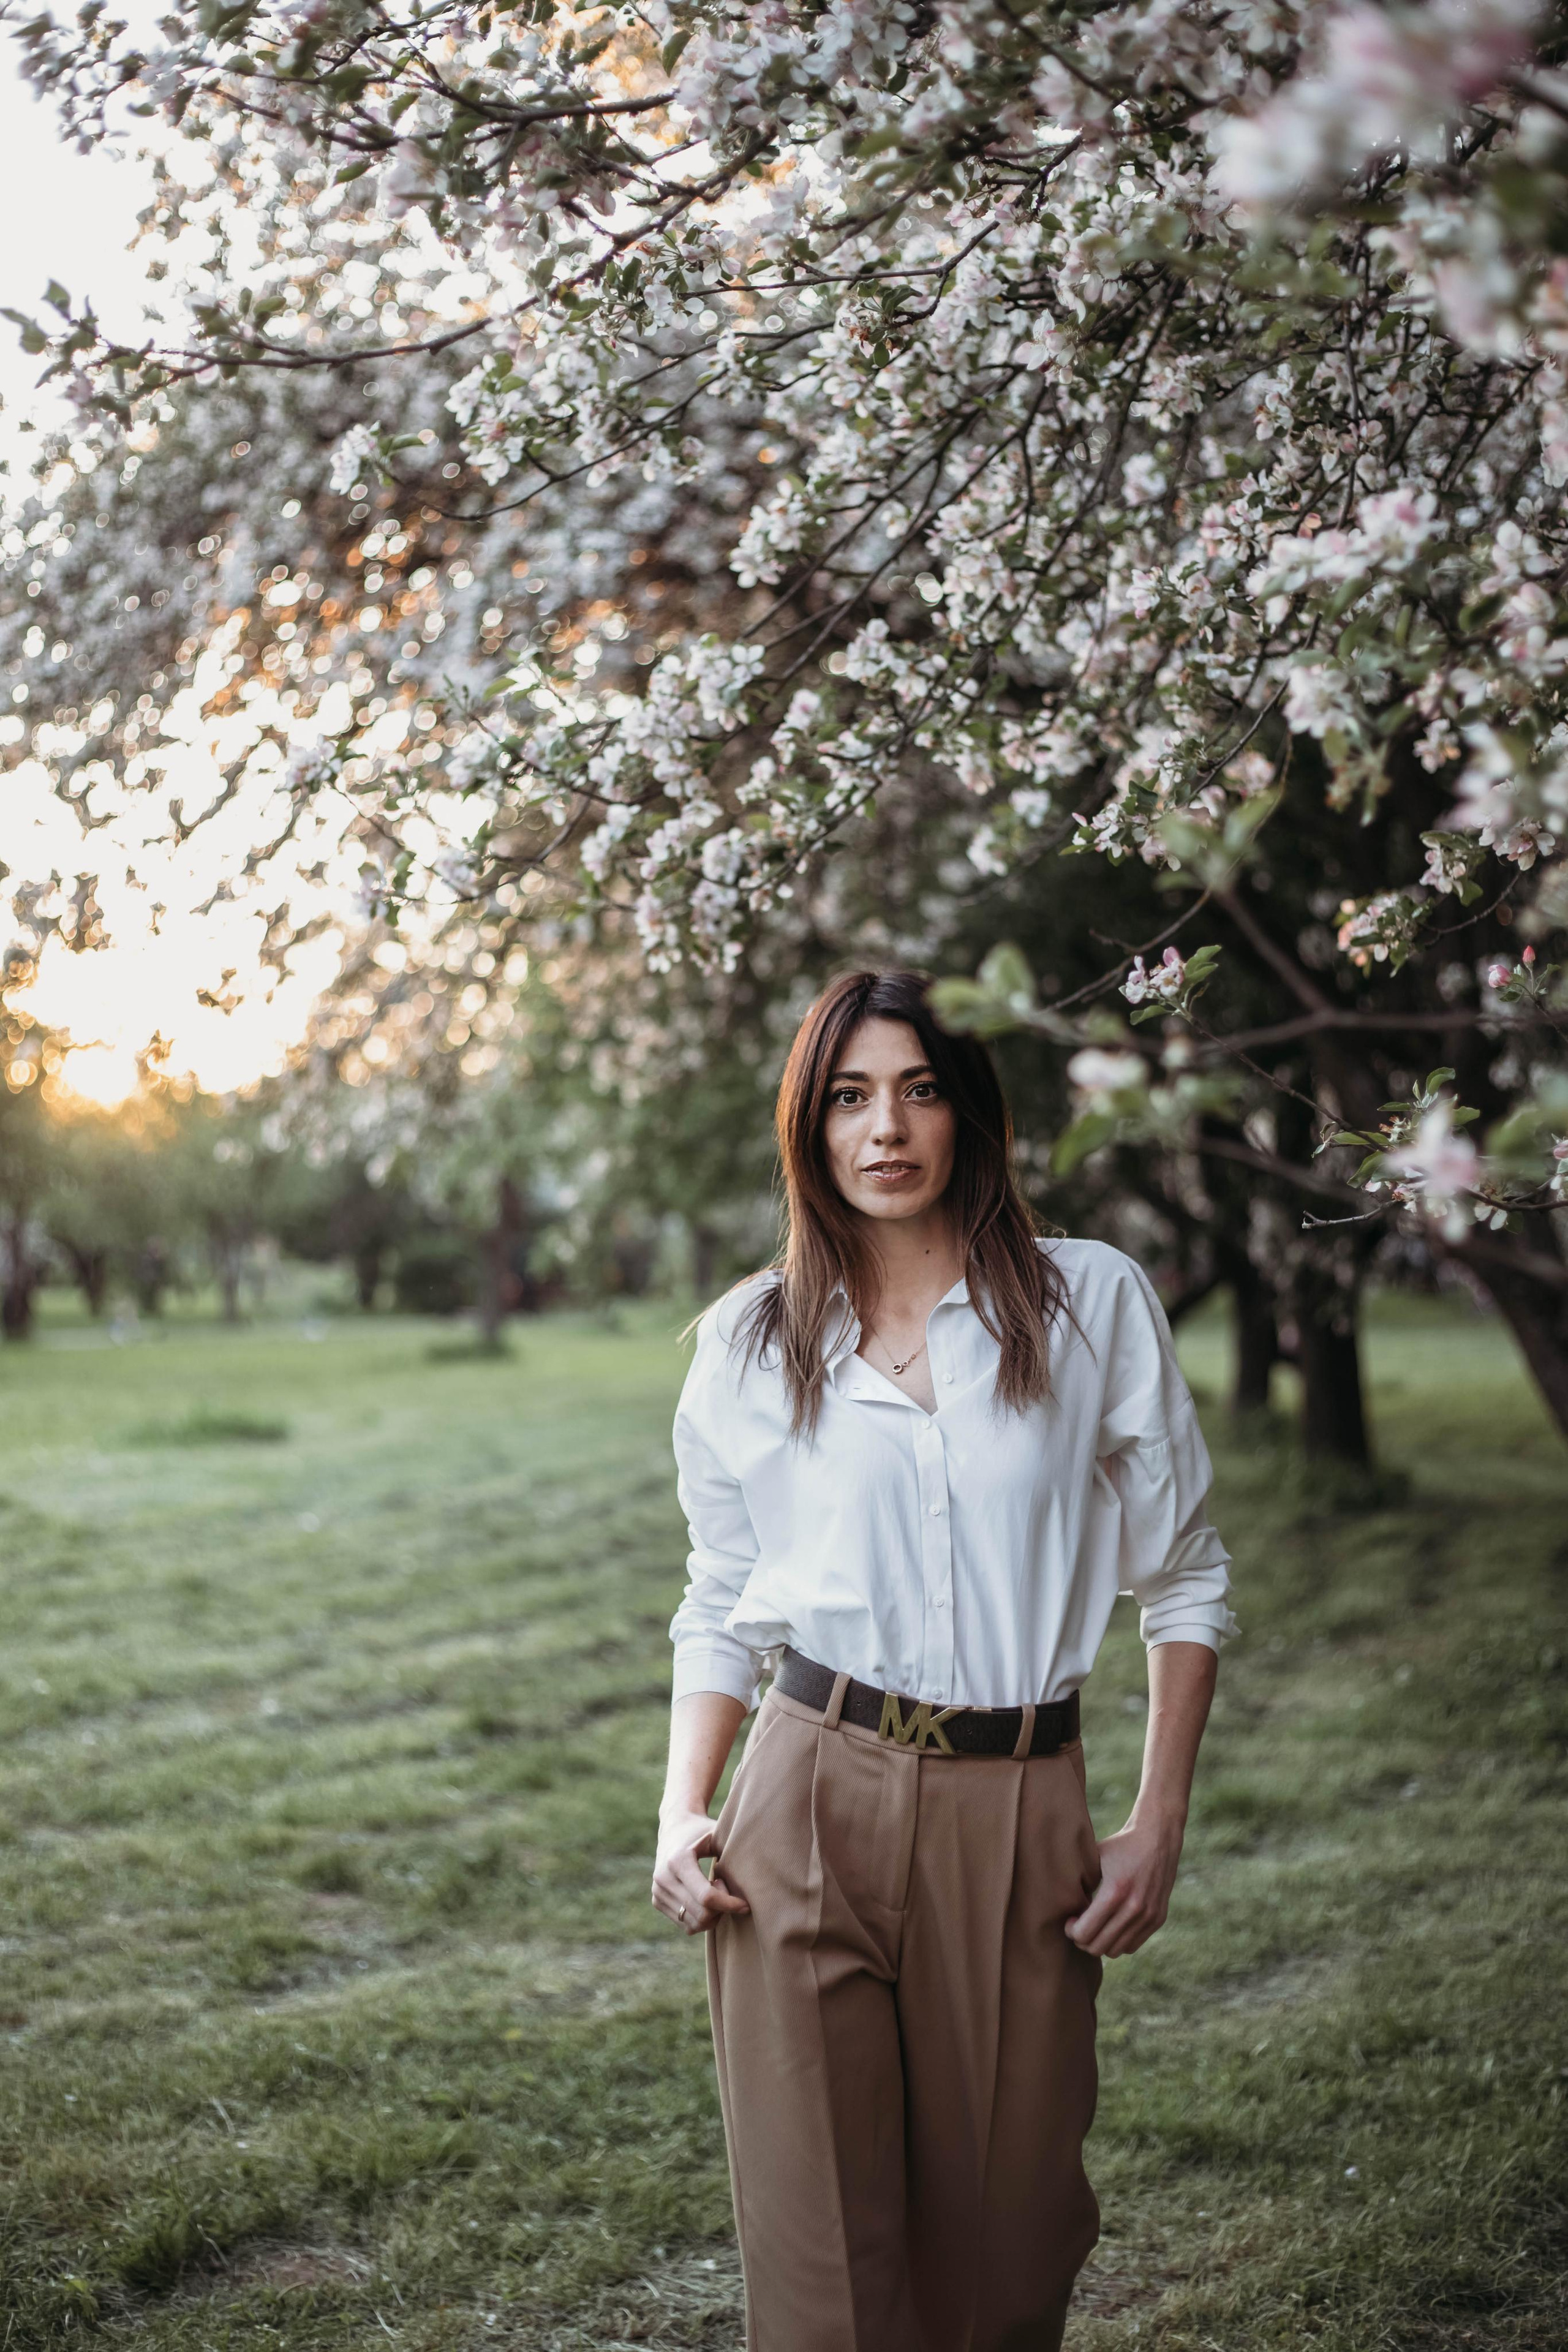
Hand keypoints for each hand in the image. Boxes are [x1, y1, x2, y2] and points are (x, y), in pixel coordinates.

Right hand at [651, 1805, 749, 1935]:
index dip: (729, 1904)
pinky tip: (704, 1897)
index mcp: (678, 1861)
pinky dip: (701, 1917)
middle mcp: (663, 1878)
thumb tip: (757, 1876)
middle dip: (721, 1908)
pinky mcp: (657, 1901)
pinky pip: (685, 1925)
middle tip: (727, 1888)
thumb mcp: (717, 1834)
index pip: (707, 1897)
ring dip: (712, 1915)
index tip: (745, 1904)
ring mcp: (657, 1891)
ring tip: (715, 1890)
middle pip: (701, 1914)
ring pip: (693, 1924)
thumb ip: (733, 1852)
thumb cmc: (702, 1830)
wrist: (673, 1826)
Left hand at [1065, 1807, 1183, 1958]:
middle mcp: (1134, 1907)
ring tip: (1095, 1927)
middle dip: (1083, 1940)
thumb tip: (1060, 1906)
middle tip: (1079, 1927)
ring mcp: (1148, 1915)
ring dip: (1101, 1943)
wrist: (1157, 1838)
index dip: (1071, 1932)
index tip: (1070, 1920)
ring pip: (1115, 1951)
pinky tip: (1112, 1925)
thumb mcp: (1095, 1858)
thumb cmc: (1119, 1846)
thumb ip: (1080, 1883)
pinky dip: (1118, 1941)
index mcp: (1115, 1891)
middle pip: (1098, 1947)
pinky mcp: (1158, 1919)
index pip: (1085, 1932)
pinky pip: (1132, 1946)